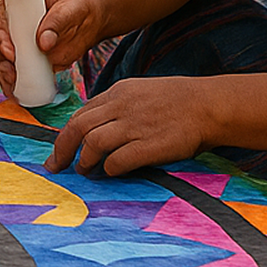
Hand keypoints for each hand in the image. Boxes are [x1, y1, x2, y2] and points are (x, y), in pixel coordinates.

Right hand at [0, 0, 101, 93]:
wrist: (88, 20)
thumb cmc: (76, 7)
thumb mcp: (70, 8)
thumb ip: (57, 22)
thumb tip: (43, 43)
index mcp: (14, 4)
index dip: (0, 36)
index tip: (11, 52)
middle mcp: (9, 24)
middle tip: (11, 73)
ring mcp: (14, 44)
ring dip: (2, 75)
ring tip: (14, 85)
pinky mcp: (23, 60)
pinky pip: (10, 73)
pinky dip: (10, 84)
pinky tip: (16, 93)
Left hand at [46, 76, 214, 175]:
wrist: (210, 105)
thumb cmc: (178, 102)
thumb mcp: (141, 92)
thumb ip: (117, 106)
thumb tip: (94, 128)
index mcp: (118, 92)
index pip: (81, 113)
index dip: (65, 134)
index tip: (59, 150)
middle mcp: (122, 106)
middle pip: (77, 127)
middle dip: (62, 150)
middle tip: (56, 166)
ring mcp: (135, 125)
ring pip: (92, 143)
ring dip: (84, 161)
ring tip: (85, 171)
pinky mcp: (150, 145)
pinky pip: (117, 160)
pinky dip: (109, 170)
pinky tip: (110, 173)